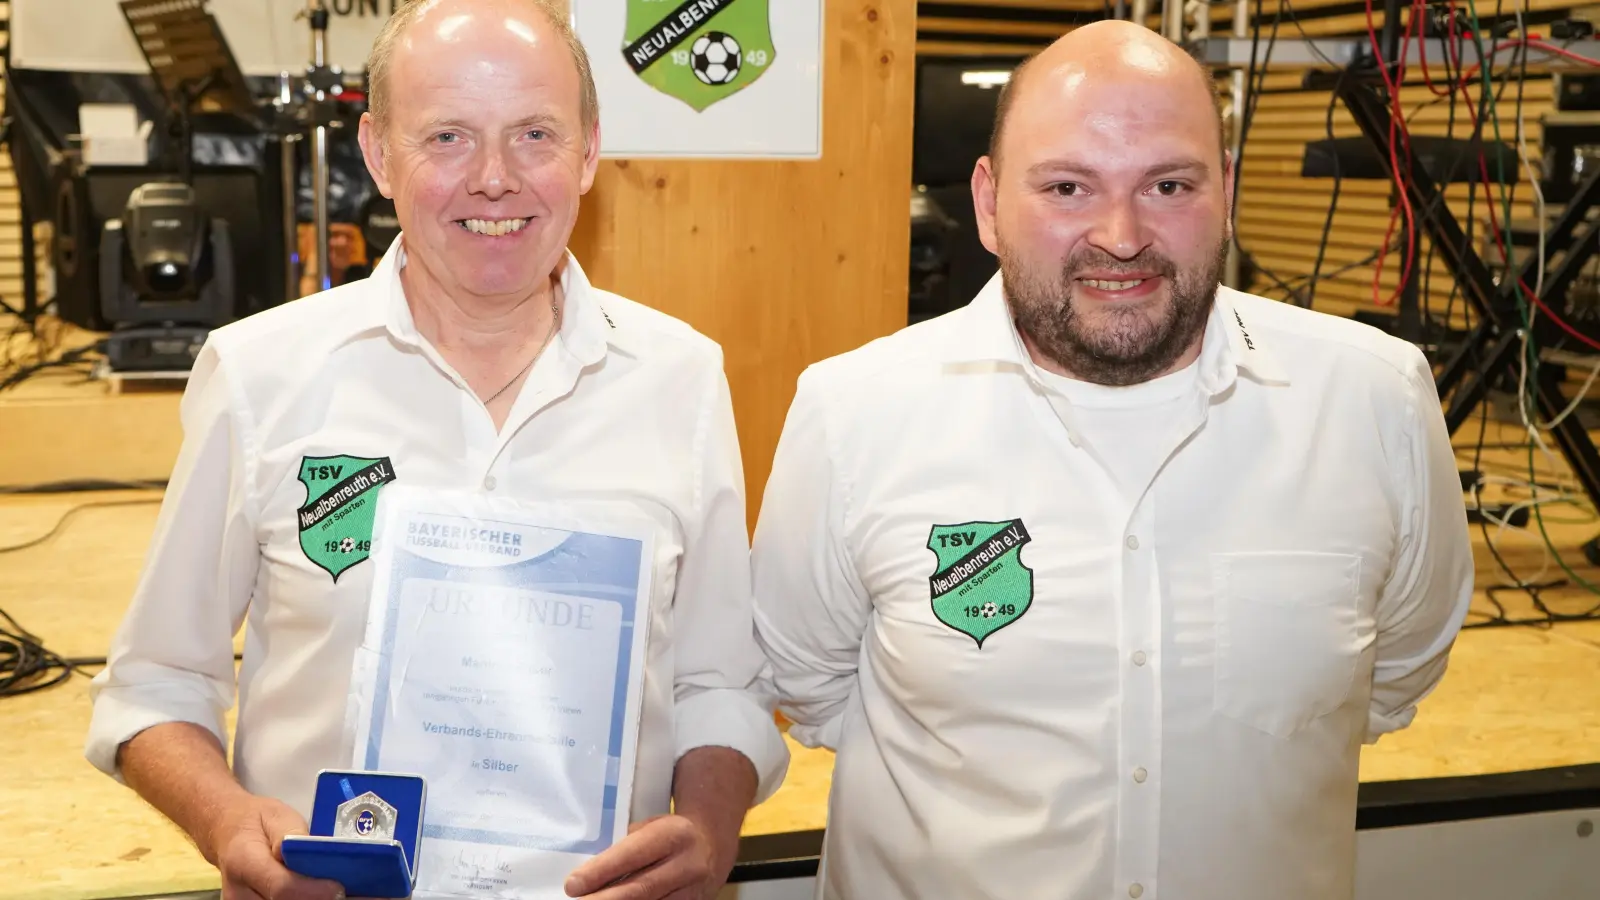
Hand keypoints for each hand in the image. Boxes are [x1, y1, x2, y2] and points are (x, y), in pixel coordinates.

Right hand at [211, 795, 345, 899]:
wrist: (227, 833)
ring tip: (349, 893)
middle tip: (353, 893)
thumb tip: (312, 854)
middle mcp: (239, 893)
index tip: (340, 888)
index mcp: (243, 861)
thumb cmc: (256, 822)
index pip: (281, 886)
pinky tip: (327, 894)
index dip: (313, 890)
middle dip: (320, 899)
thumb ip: (294, 835)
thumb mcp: (277, 816)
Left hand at [564, 815, 718, 899]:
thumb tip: (589, 874)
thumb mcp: (651, 828)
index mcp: (673, 835)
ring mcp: (693, 892)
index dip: (601, 871)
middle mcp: (687, 864)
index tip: (573, 885)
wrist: (712, 846)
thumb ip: (625, 847)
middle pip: (640, 889)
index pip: (632, 855)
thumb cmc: (670, 834)